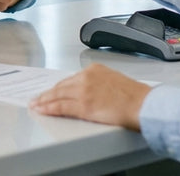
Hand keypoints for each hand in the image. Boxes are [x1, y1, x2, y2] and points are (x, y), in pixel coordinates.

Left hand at [29, 63, 149, 130]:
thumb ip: (99, 84)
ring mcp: (83, 91)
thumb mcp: (114, 81)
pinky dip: (49, 109)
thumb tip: (91, 93)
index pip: (70, 79)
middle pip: (61, 86)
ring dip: (44, 101)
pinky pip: (60, 107)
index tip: (51, 91)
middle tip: (37, 98)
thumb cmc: (135, 96)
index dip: (59, 87)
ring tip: (36, 105)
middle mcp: (86, 77)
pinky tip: (42, 110)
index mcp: (94, 70)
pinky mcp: (83, 105)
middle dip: (48, 93)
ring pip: (57, 95)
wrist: (143, 104)